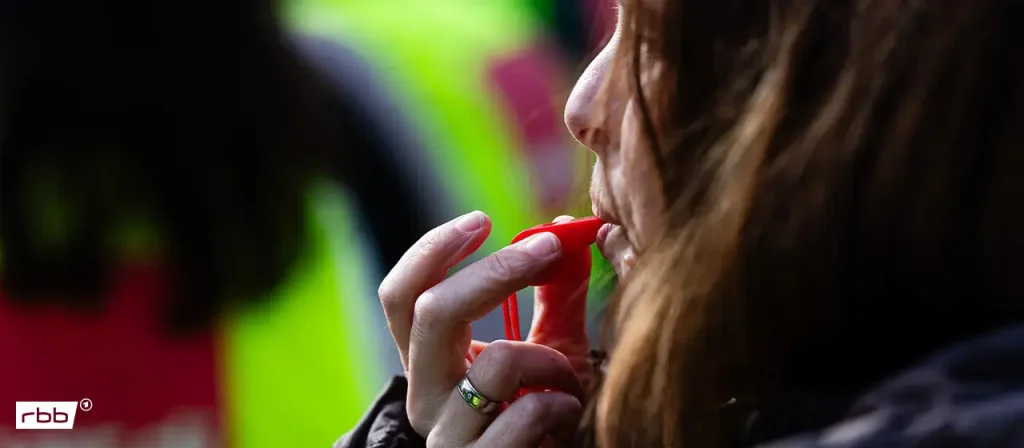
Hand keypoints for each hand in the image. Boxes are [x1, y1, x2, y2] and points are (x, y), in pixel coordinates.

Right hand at [378, 212, 591, 446]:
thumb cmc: (548, 415)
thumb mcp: (553, 348)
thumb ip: (555, 294)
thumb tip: (566, 230)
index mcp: (430, 362)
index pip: (401, 295)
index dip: (433, 250)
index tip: (484, 220)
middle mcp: (424, 397)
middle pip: (431, 312)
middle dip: (497, 271)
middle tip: (549, 249)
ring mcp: (447, 438)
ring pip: (493, 362)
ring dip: (551, 359)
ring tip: (571, 382)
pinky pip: (522, 415)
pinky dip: (559, 404)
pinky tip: (567, 415)